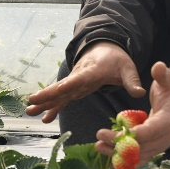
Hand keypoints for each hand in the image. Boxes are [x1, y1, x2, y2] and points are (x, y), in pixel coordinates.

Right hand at [24, 41, 145, 122]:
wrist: (105, 50)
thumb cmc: (116, 60)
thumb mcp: (127, 68)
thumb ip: (132, 81)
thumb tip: (140, 92)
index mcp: (91, 71)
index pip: (77, 80)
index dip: (65, 87)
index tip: (54, 91)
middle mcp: (78, 77)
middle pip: (61, 87)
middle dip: (46, 95)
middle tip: (32, 102)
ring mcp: (74, 83)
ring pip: (57, 94)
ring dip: (44, 103)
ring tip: (29, 112)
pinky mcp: (74, 89)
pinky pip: (62, 99)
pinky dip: (52, 108)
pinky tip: (44, 118)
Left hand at [95, 61, 169, 159]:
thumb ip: (163, 74)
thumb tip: (158, 66)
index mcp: (169, 121)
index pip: (151, 131)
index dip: (135, 135)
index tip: (117, 133)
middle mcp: (165, 138)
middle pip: (142, 146)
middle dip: (119, 144)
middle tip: (99, 135)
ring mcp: (160, 145)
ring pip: (138, 155)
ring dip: (118, 153)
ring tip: (98, 146)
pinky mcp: (154, 148)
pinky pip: (139, 158)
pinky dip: (125, 160)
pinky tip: (109, 157)